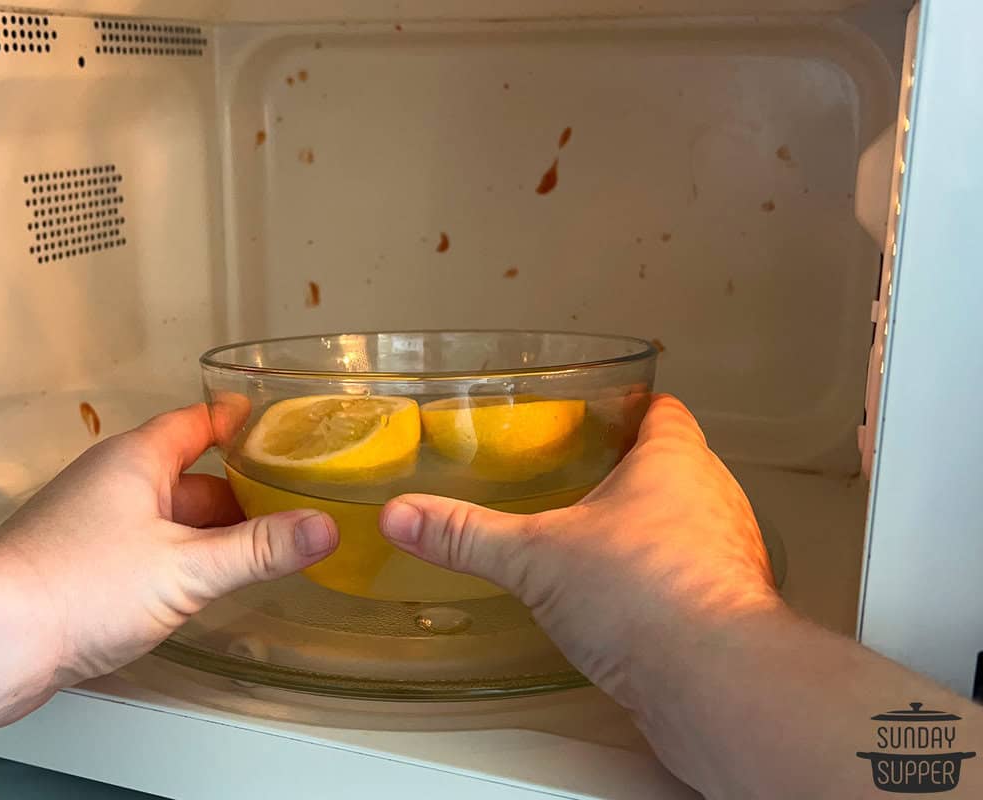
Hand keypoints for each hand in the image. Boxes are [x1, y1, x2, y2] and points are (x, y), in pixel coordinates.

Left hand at [0, 404, 337, 703]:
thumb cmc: (77, 587)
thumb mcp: (186, 568)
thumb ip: (258, 550)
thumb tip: (323, 528)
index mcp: (137, 461)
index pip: (196, 422)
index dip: (236, 419)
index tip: (272, 418)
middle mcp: (112, 484)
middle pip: (188, 475)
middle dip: (237, 489)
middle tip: (290, 499)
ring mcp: (92, 526)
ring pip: (166, 517)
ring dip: (208, 531)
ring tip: (260, 547)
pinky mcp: (80, 567)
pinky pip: (144, 549)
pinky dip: (179, 560)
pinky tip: (201, 586)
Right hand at [378, 394, 778, 693]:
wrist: (711, 679)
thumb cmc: (641, 593)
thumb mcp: (533, 557)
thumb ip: (467, 535)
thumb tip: (403, 516)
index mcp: (674, 460)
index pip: (664, 412)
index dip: (634, 408)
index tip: (603, 412)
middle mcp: (715, 497)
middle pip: (679, 467)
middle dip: (634, 473)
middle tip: (585, 479)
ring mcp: (732, 554)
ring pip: (691, 523)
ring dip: (653, 529)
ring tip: (599, 541)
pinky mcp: (732, 607)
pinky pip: (696, 577)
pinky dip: (664, 581)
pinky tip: (625, 603)